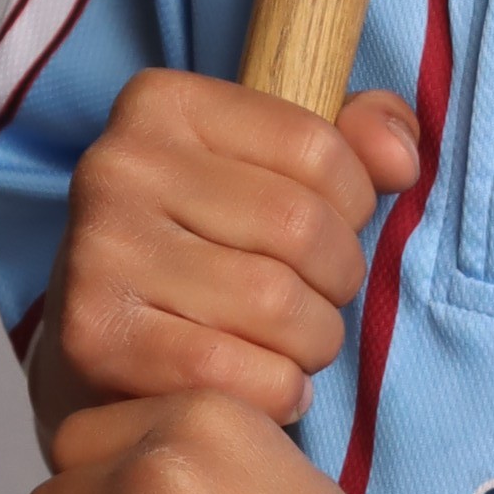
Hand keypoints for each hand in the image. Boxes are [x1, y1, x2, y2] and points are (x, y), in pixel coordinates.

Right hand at [32, 70, 419, 457]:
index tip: (329, 230)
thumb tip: (401, 156)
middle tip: (316, 302)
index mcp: (163, 103)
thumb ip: (354, 143)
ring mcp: (97, 250)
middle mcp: (117, 165)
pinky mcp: (92, 335)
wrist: (102, 342)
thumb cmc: (206, 245)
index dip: (354, 204)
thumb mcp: (274, 169)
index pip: (316, 146)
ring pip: (276, 303)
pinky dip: (276, 390)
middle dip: (336, 281)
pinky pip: (233, 371)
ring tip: (292, 345)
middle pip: (300, 226)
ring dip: (312, 342)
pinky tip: (265, 383)